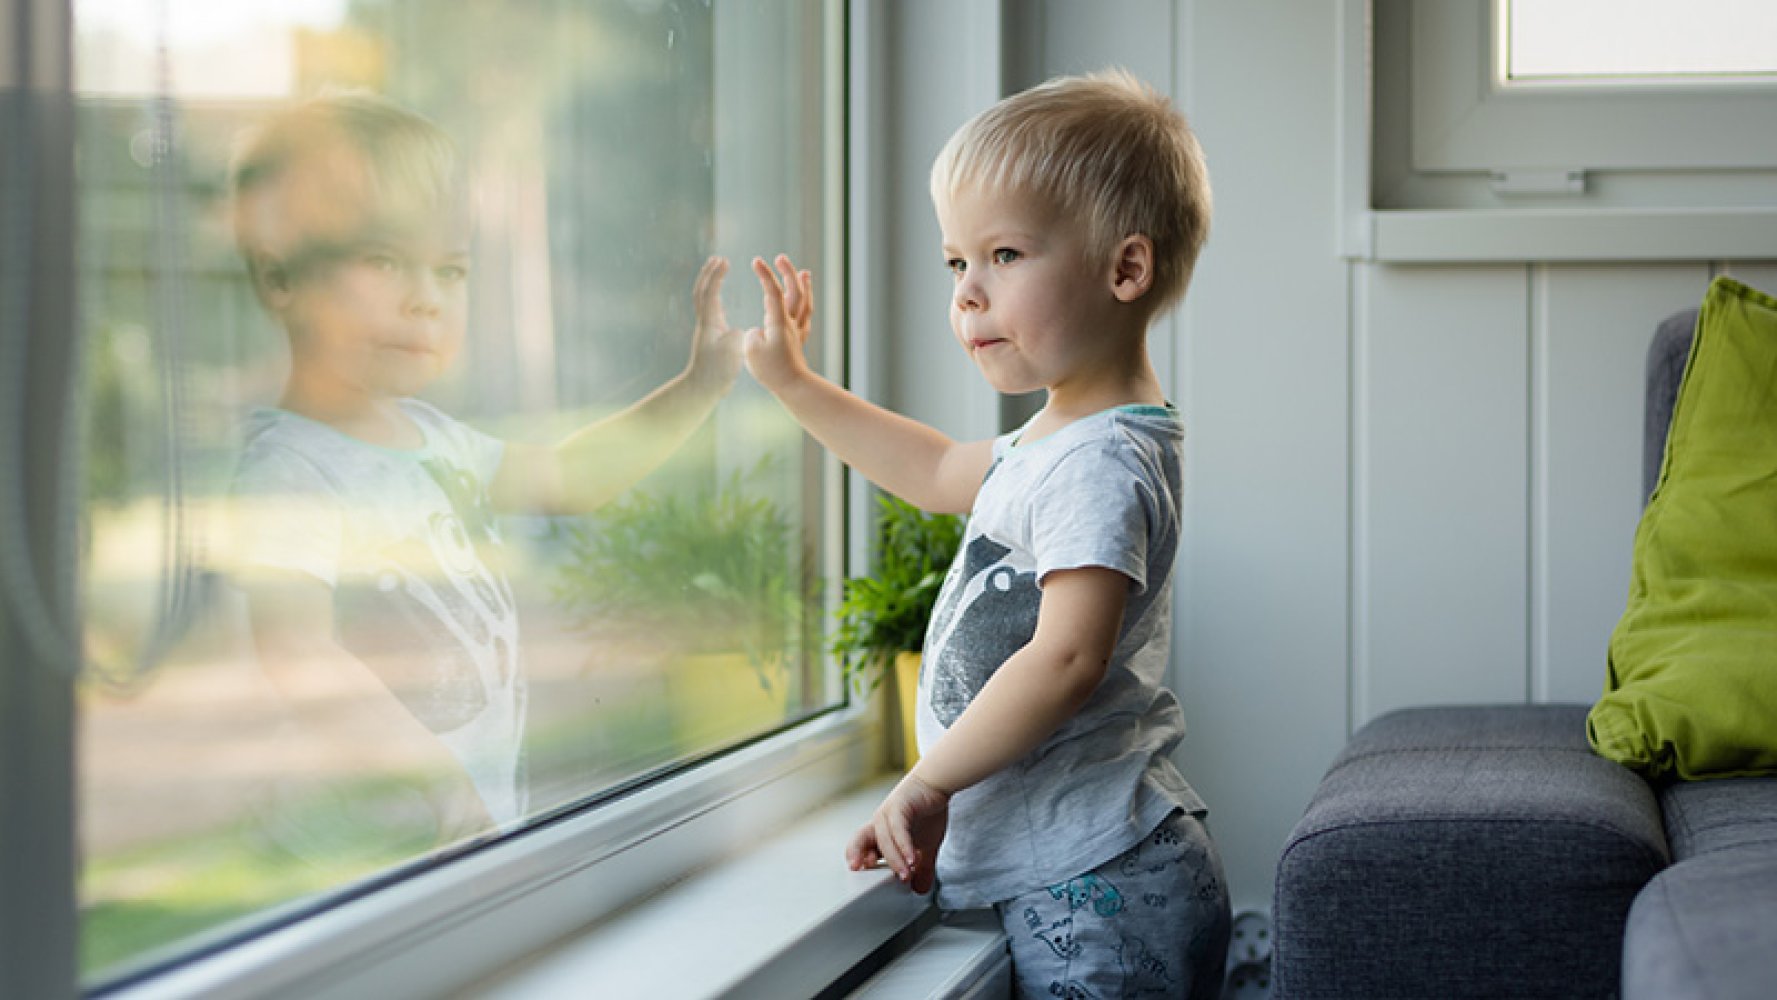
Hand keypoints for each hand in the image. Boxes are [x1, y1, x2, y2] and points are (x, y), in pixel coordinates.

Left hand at [687, 256, 742, 388]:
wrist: (702, 387)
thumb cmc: (717, 372)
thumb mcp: (730, 354)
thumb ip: (734, 338)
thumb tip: (736, 330)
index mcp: (709, 323)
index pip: (711, 292)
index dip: (717, 275)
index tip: (724, 260)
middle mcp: (705, 322)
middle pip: (702, 291)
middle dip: (709, 273)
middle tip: (717, 259)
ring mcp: (706, 329)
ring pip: (704, 300)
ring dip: (709, 284)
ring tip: (718, 273)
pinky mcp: (709, 337)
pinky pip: (710, 311)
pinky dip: (714, 299)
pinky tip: (721, 301)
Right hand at [743, 253, 814, 393]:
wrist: (793, 387)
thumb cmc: (771, 371)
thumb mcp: (752, 351)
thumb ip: (752, 335)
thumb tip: (759, 331)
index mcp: (779, 322)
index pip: (772, 292)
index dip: (765, 274)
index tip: (756, 260)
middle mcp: (791, 323)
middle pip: (795, 291)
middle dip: (788, 272)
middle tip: (781, 258)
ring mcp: (797, 331)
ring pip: (805, 303)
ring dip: (804, 285)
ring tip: (804, 272)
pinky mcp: (799, 340)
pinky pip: (805, 317)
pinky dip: (805, 305)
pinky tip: (803, 302)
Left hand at [845, 770, 949, 894]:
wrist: (937, 785)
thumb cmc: (927, 811)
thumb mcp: (926, 846)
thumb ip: (922, 868)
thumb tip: (920, 889)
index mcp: (881, 832)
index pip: (863, 848)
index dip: (860, 860)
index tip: (863, 876)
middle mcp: (880, 823)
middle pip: (860, 839)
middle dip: (857, 854)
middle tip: (859, 870)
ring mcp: (888, 814)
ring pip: (884, 840)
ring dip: (894, 860)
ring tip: (905, 875)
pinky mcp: (900, 806)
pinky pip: (898, 830)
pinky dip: (904, 846)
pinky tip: (912, 859)